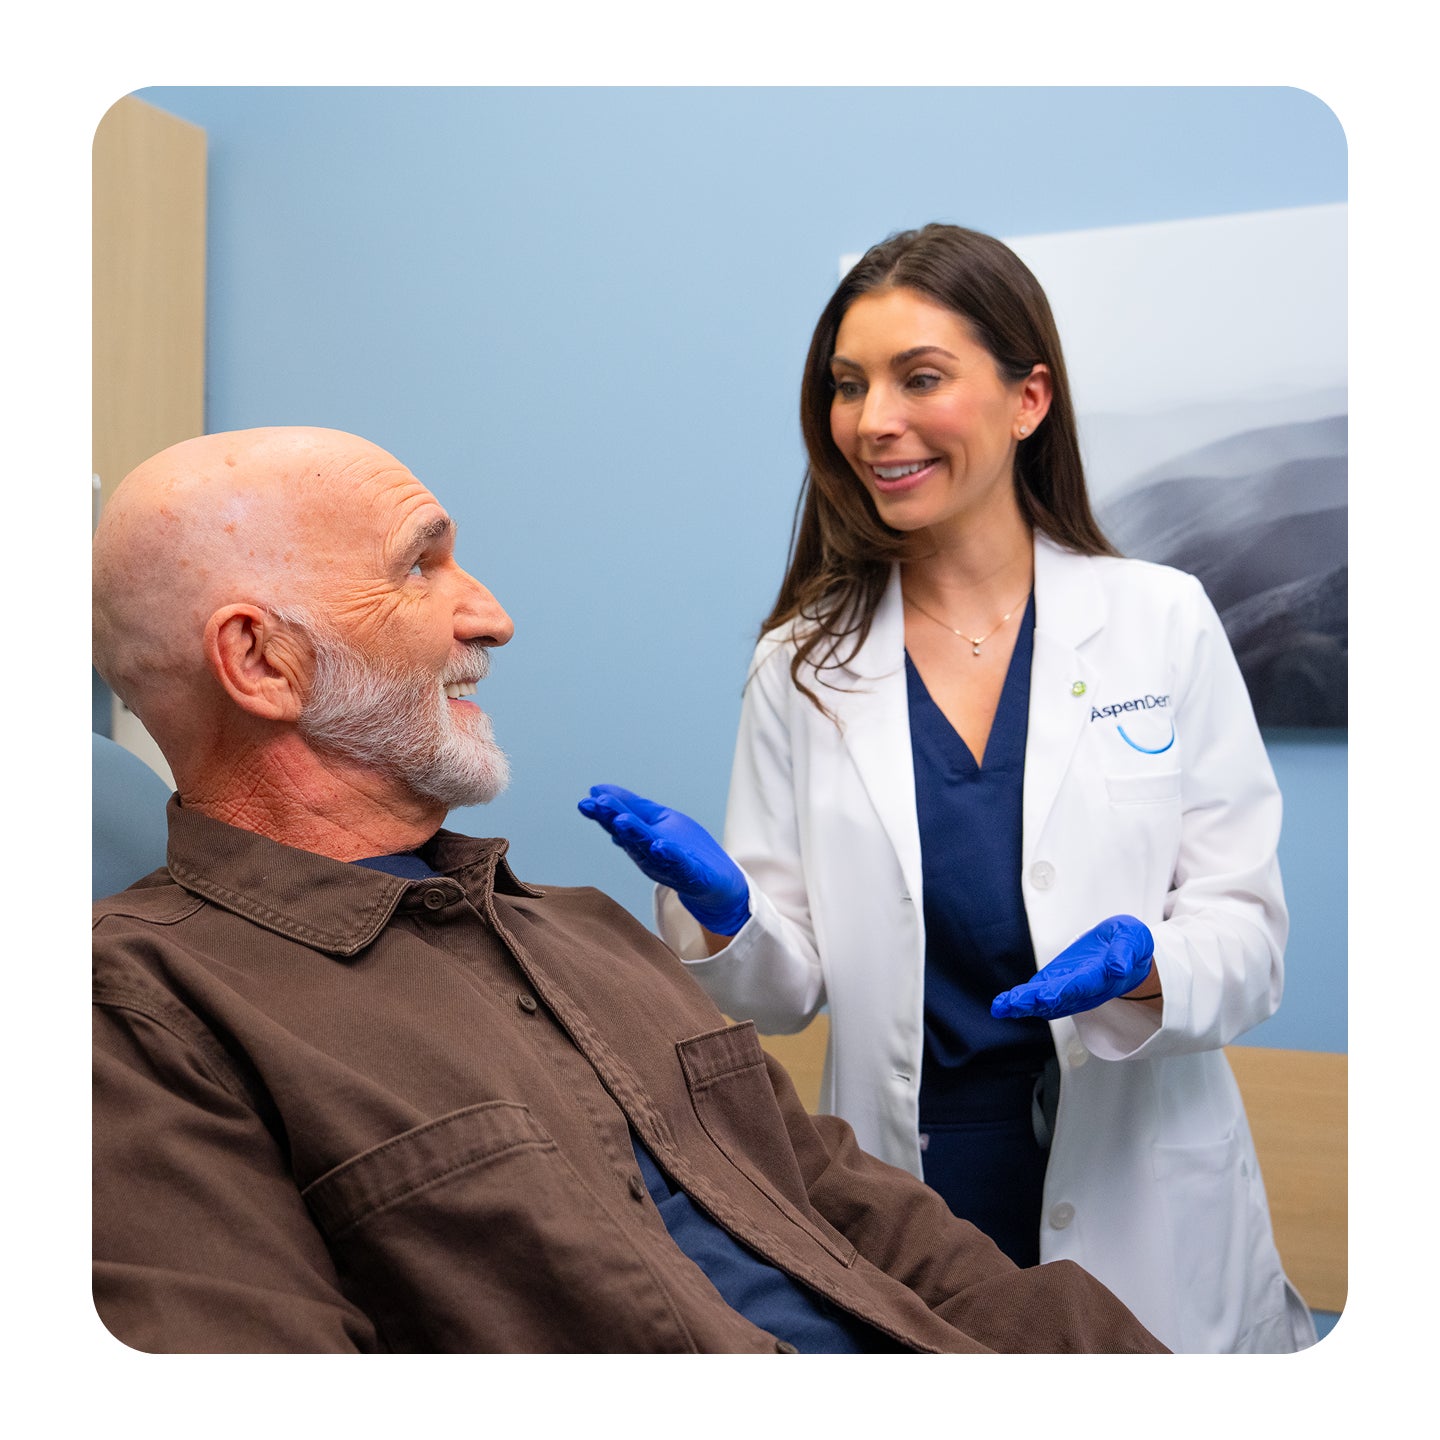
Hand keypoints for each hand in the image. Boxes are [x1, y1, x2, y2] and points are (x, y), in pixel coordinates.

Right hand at [578, 784, 749, 935]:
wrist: (715, 882)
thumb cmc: (683, 849)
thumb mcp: (655, 821)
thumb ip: (629, 806)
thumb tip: (597, 789)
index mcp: (640, 839)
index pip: (618, 823)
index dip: (603, 813)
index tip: (585, 801)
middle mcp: (648, 852)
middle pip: (628, 835)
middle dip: (612, 820)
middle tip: (598, 805)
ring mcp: (669, 864)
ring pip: (648, 849)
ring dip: (635, 835)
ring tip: (623, 821)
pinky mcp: (691, 873)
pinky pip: (678, 864)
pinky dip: (669, 855)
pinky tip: (660, 845)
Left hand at [991, 915, 1155, 1019]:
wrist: (1124, 953)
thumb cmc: (1128, 945)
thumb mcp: (1133, 939)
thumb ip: (1125, 951)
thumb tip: (1118, 967)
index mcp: (1102, 976)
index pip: (1083, 984)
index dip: (1065, 990)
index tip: (1047, 995)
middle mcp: (1083, 988)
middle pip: (1059, 997)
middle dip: (1037, 999)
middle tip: (1017, 1002)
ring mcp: (1068, 989)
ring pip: (1044, 1001)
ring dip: (1023, 1004)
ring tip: (1003, 1006)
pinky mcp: (1055, 984)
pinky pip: (1036, 997)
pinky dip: (1019, 1003)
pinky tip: (1002, 1006)